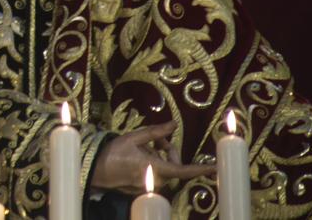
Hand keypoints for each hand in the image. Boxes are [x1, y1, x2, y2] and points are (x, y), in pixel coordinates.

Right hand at [90, 120, 214, 194]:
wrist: (96, 172)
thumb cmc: (112, 154)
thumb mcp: (132, 137)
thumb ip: (155, 132)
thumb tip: (174, 124)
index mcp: (155, 168)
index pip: (184, 170)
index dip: (201, 168)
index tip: (215, 168)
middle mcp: (157, 181)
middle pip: (174, 165)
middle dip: (169, 150)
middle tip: (156, 139)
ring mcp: (151, 186)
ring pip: (166, 169)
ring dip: (160, 156)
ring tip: (143, 146)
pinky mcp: (146, 188)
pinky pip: (158, 174)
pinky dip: (153, 163)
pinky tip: (139, 156)